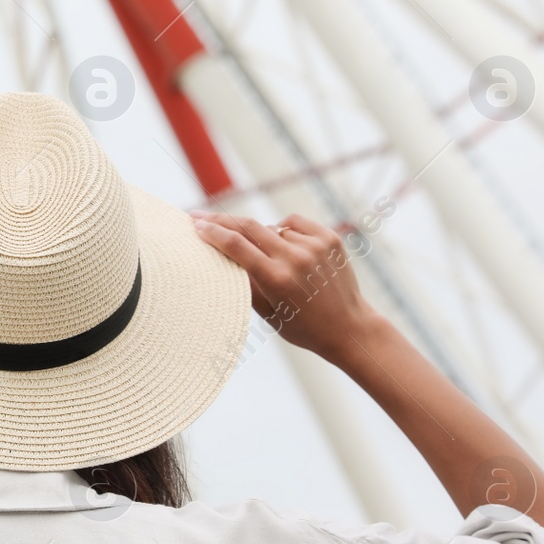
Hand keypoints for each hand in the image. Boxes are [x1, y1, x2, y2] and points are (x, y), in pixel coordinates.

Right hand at [191, 210, 378, 363]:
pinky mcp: (329, 238)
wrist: (349, 327)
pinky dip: (284, 230)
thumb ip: (244, 281)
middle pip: (248, 226)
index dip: (212, 232)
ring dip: (260, 236)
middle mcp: (296, 258)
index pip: (235, 245)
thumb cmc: (302, 326)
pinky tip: (286, 247)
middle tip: (202, 216)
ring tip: (267, 258)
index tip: (195, 223)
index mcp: (276, 279)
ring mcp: (315, 246)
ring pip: (271, 227)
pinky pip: (294, 223)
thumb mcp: (267, 312)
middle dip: (221, 220)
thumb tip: (220, 254)